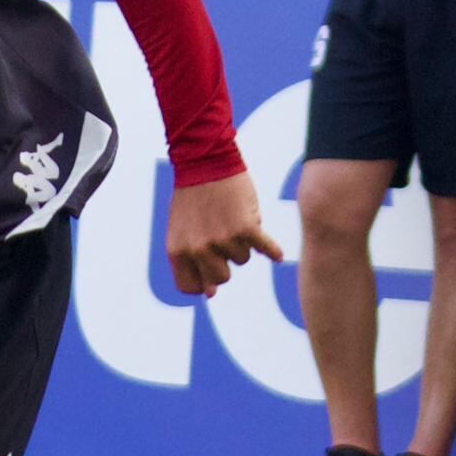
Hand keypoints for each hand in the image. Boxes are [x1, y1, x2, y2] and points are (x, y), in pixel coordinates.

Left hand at [165, 170, 283, 295]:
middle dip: (225, 260)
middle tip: (222, 236)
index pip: (190, 287)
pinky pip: (264, 248)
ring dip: (242, 242)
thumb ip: (192, 261)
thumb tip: (211, 294)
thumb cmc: (193, 197)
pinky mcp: (245, 228)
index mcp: (178, 251)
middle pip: (222, 278)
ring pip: (243, 259)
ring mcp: (222, 240)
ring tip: (231, 218)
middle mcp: (198, 249)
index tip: (210, 273)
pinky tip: (277, 256)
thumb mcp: (182, 230)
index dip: (203, 283)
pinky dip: (272, 250)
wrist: (205, 161)